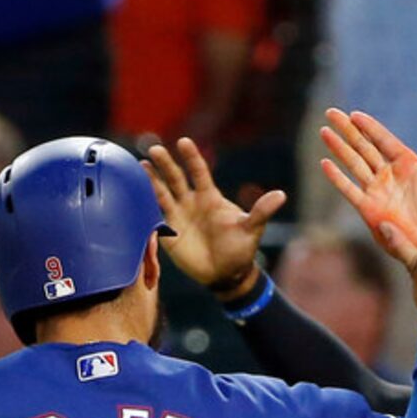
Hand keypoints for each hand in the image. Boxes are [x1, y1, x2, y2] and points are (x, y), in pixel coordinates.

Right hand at [145, 138, 286, 295]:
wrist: (226, 275)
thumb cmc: (240, 250)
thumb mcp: (251, 229)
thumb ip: (261, 212)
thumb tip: (281, 195)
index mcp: (209, 197)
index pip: (199, 171)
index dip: (191, 157)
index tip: (183, 142)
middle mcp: (191, 202)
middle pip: (176, 177)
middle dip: (166, 164)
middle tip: (155, 149)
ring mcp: (178, 215)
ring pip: (162, 193)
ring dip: (152, 180)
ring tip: (141, 165)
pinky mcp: (168, 232)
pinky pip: (155, 216)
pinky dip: (145, 206)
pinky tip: (134, 193)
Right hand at [320, 109, 416, 254]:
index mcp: (407, 164)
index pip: (384, 140)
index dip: (369, 127)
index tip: (354, 113)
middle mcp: (390, 175)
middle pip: (364, 147)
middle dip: (347, 131)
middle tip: (330, 113)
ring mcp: (378, 192)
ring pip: (354, 164)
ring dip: (339, 148)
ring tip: (324, 131)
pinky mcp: (370, 210)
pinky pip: (351, 191)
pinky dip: (338, 178)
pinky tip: (325, 164)